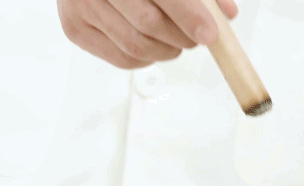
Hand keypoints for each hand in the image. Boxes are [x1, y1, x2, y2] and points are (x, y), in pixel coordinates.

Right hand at [58, 0, 238, 68]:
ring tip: (176, 42)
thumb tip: (227, 14)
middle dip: (181, 38)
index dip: (189, 17)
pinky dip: (146, 59)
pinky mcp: (75, 29)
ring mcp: (81, 8)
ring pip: (135, 46)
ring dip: (166, 52)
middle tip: (197, 39)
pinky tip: (152, 45)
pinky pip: (121, 59)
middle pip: (148, 25)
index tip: (210, 34)